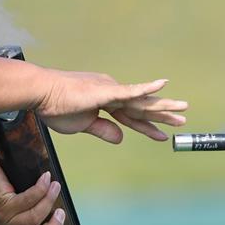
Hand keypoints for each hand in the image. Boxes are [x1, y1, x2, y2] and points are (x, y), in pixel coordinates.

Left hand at [0, 155, 63, 224]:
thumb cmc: (8, 183)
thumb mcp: (24, 201)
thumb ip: (38, 210)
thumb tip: (61, 212)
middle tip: (61, 211)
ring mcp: (3, 220)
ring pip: (35, 218)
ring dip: (49, 200)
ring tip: (55, 185)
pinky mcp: (2, 205)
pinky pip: (28, 201)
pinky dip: (41, 189)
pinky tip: (46, 178)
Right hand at [39, 72, 187, 142]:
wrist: (40, 94)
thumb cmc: (55, 107)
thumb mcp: (81, 125)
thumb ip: (102, 130)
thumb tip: (121, 138)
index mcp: (105, 101)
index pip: (130, 117)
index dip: (146, 127)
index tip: (162, 135)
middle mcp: (111, 92)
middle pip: (140, 108)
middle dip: (162, 115)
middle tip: (183, 119)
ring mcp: (109, 90)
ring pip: (140, 101)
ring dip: (161, 106)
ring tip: (182, 109)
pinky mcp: (104, 91)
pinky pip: (128, 91)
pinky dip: (145, 89)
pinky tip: (161, 85)